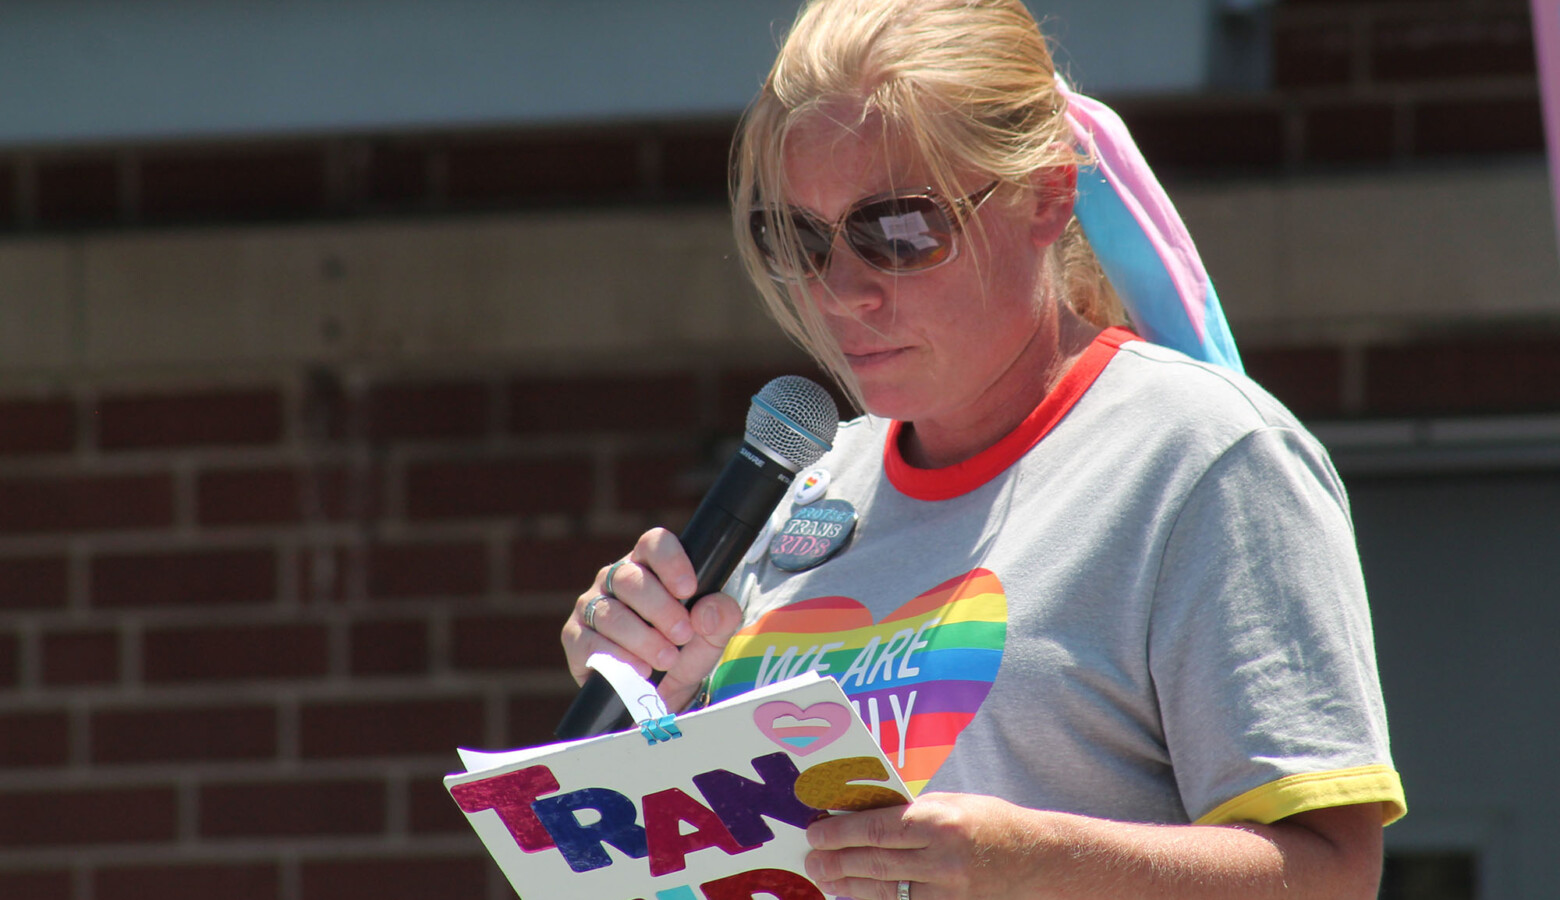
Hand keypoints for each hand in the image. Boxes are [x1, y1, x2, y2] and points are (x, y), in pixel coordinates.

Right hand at [560, 527, 743, 711]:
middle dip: (661, 610)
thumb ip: (721, 618)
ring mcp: (592, 605)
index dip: (671, 562)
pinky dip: (617, 658)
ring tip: (667, 659)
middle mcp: (616, 579)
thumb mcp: (712, 636)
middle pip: (630, 579)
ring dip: (642, 639)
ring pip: (611, 614)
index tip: (689, 590)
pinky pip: (590, 643)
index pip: (654, 543)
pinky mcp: (575, 636)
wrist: (661, 695)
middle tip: (683, 635)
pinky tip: (639, 669)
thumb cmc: (685, 652)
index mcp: (650, 566)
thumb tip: (706, 612)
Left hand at [804, 792, 1046, 899]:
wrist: (1033, 856)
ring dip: (850, 886)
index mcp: (940, 820)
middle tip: (812, 860)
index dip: (842, 832)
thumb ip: (907, 811)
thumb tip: (859, 815)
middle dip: (837, 862)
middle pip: (876, 862)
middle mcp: (943, 857)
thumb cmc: (986, 821)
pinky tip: (857, 894)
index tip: (816, 832)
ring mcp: (947, 889)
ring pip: (886, 890)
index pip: (879, 827)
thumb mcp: (947, 802)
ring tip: (826, 879)